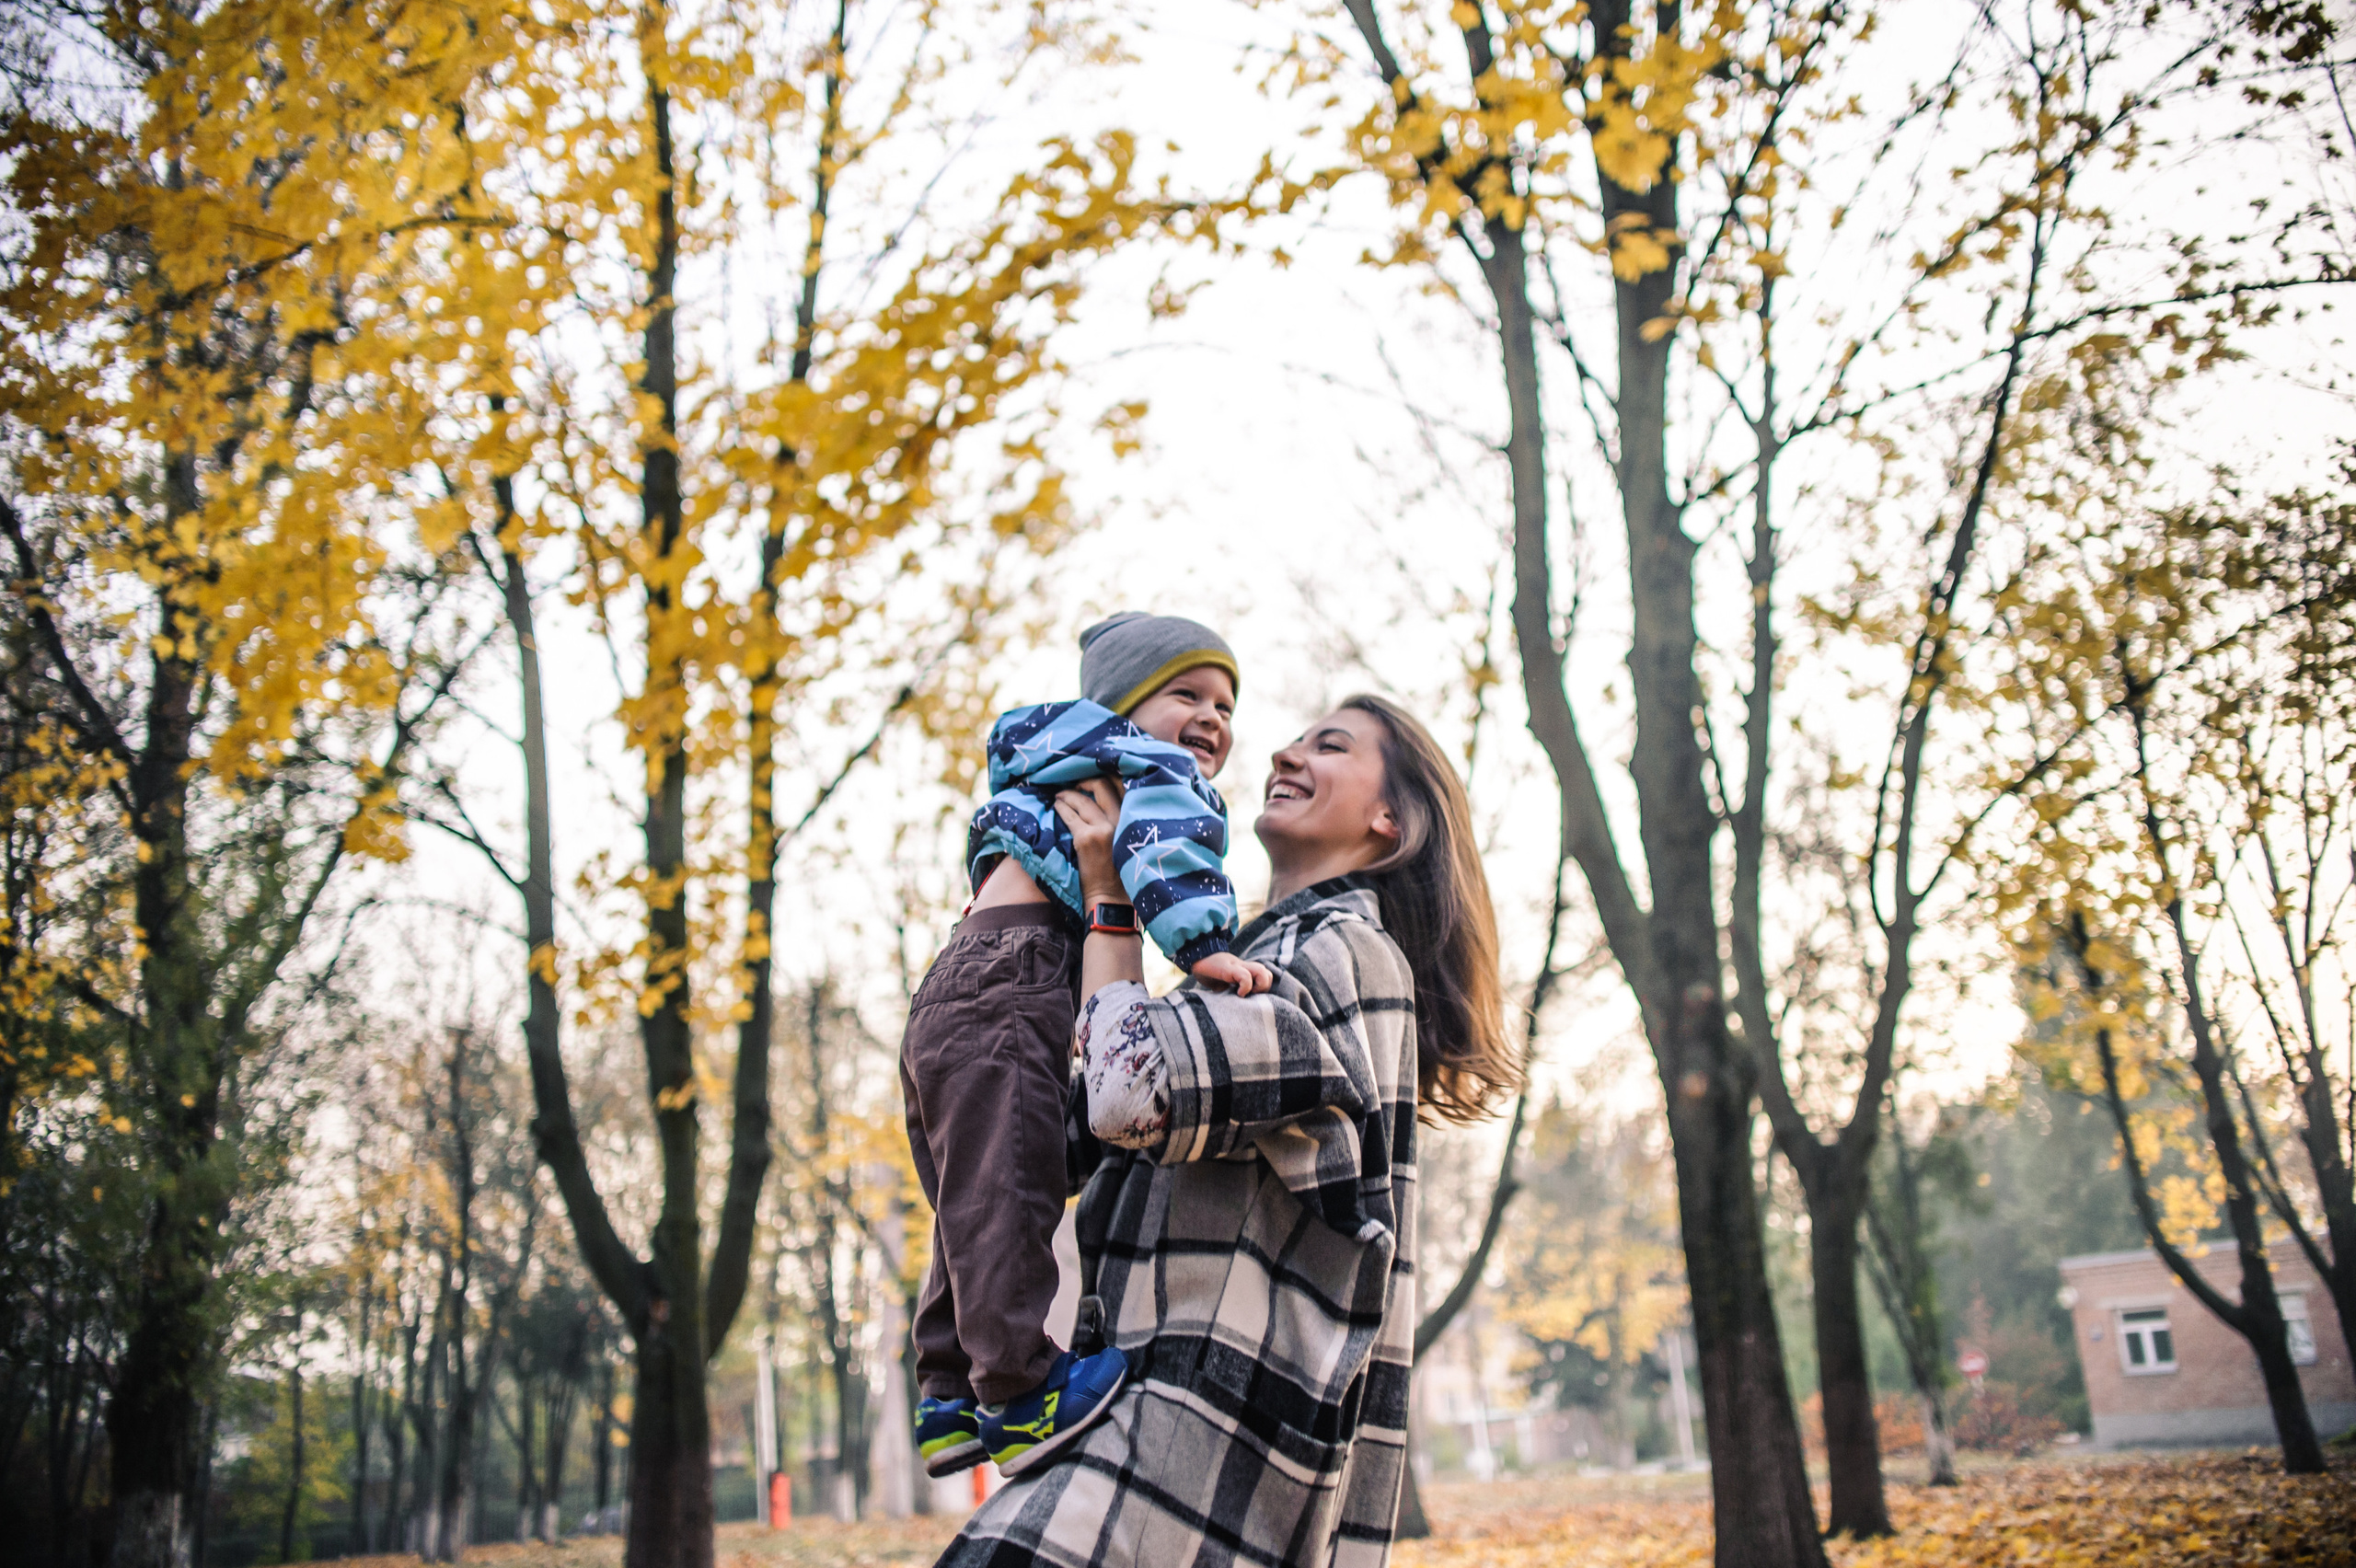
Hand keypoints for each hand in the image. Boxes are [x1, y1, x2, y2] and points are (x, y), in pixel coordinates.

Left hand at [1052, 776, 1125, 904]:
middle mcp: (1121, 820)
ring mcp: (1102, 829)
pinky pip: (1069, 816)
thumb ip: (1123, 821)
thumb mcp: (1129, 841)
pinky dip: (1061, 808)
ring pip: (1082, 800)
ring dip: (1068, 795)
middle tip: (1075, 785)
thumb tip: (1105, 803)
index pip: (1122, 786)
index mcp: (1133, 819)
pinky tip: (1056, 806)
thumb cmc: (1121, 873)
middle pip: (1102, 787)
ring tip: (1060, 796)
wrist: (1111, 898)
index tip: (1092, 780)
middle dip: (1085, 782)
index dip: (1106, 777)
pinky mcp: (1086, 839)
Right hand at [1189, 952, 1274, 996]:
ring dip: (1259, 985)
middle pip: (1267, 973)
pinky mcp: (1229, 969)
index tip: (1251, 998)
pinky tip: (1238, 993)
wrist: (1195, 955)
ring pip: (1262, 971)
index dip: (1263, 988)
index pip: (1265, 976)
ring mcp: (1237, 966)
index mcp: (1243, 971)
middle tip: (1250, 995)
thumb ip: (1230, 991)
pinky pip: (1245, 976)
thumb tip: (1234, 1006)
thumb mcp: (1221, 984)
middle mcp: (1243, 967)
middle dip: (1264, 987)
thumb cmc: (1208, 971)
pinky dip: (1246, 986)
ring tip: (1246, 993)